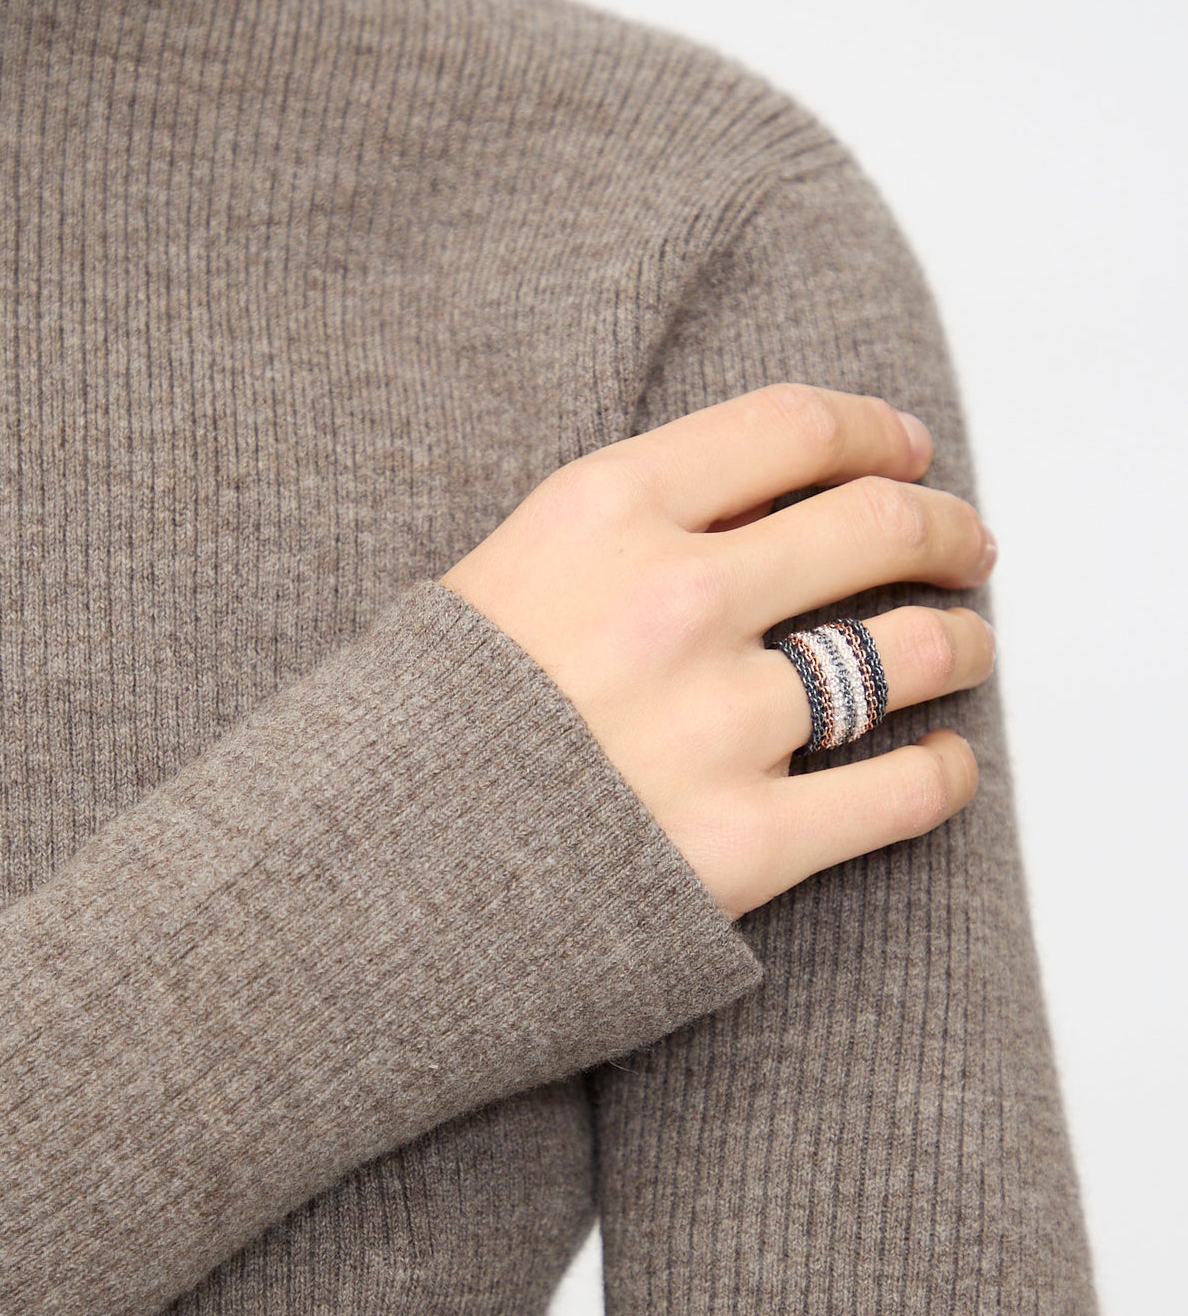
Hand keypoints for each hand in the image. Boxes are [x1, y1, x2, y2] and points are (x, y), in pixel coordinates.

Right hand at [439, 384, 996, 921]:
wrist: (348, 889)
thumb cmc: (412, 739)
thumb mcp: (493, 582)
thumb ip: (618, 538)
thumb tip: (757, 509)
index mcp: (601, 513)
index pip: (791, 426)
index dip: (875, 434)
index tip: (906, 454)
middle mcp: (672, 600)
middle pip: (875, 525)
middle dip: (945, 529)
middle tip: (965, 547)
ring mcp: (715, 723)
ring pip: (913, 651)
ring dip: (963, 643)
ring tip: (968, 650)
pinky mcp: (743, 843)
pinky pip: (904, 792)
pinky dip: (945, 773)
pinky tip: (944, 764)